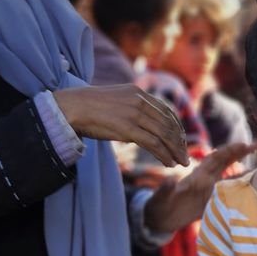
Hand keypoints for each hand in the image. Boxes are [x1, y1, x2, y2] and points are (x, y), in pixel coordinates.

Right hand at [54, 84, 189, 166]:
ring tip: (181, 163)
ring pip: (164, 135)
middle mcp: (139, 101)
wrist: (70, 107)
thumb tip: (147, 125)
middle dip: (180, 143)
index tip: (181, 142)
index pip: (167, 112)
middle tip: (185, 157)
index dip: (178, 129)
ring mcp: (134, 114)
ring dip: (175, 151)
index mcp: (138, 93)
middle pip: (169, 125)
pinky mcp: (128, 128)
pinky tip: (169, 163)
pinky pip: (153, 144)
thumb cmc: (91, 107)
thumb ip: (134, 108)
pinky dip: (164, 155)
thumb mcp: (117, 100)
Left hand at [143, 142, 256, 232]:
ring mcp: (210, 190)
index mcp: (197, 177)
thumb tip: (171, 180)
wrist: (161, 218)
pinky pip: (230, 192)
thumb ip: (167, 189)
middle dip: (240, 151)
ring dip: (244, 168)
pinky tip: (254, 187)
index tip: (244, 145)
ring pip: (230, 176)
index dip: (230, 151)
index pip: (216, 159)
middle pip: (225, 162)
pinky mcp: (212, 201)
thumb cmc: (160, 207)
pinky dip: (242, 188)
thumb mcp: (162, 198)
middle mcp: (206, 180)